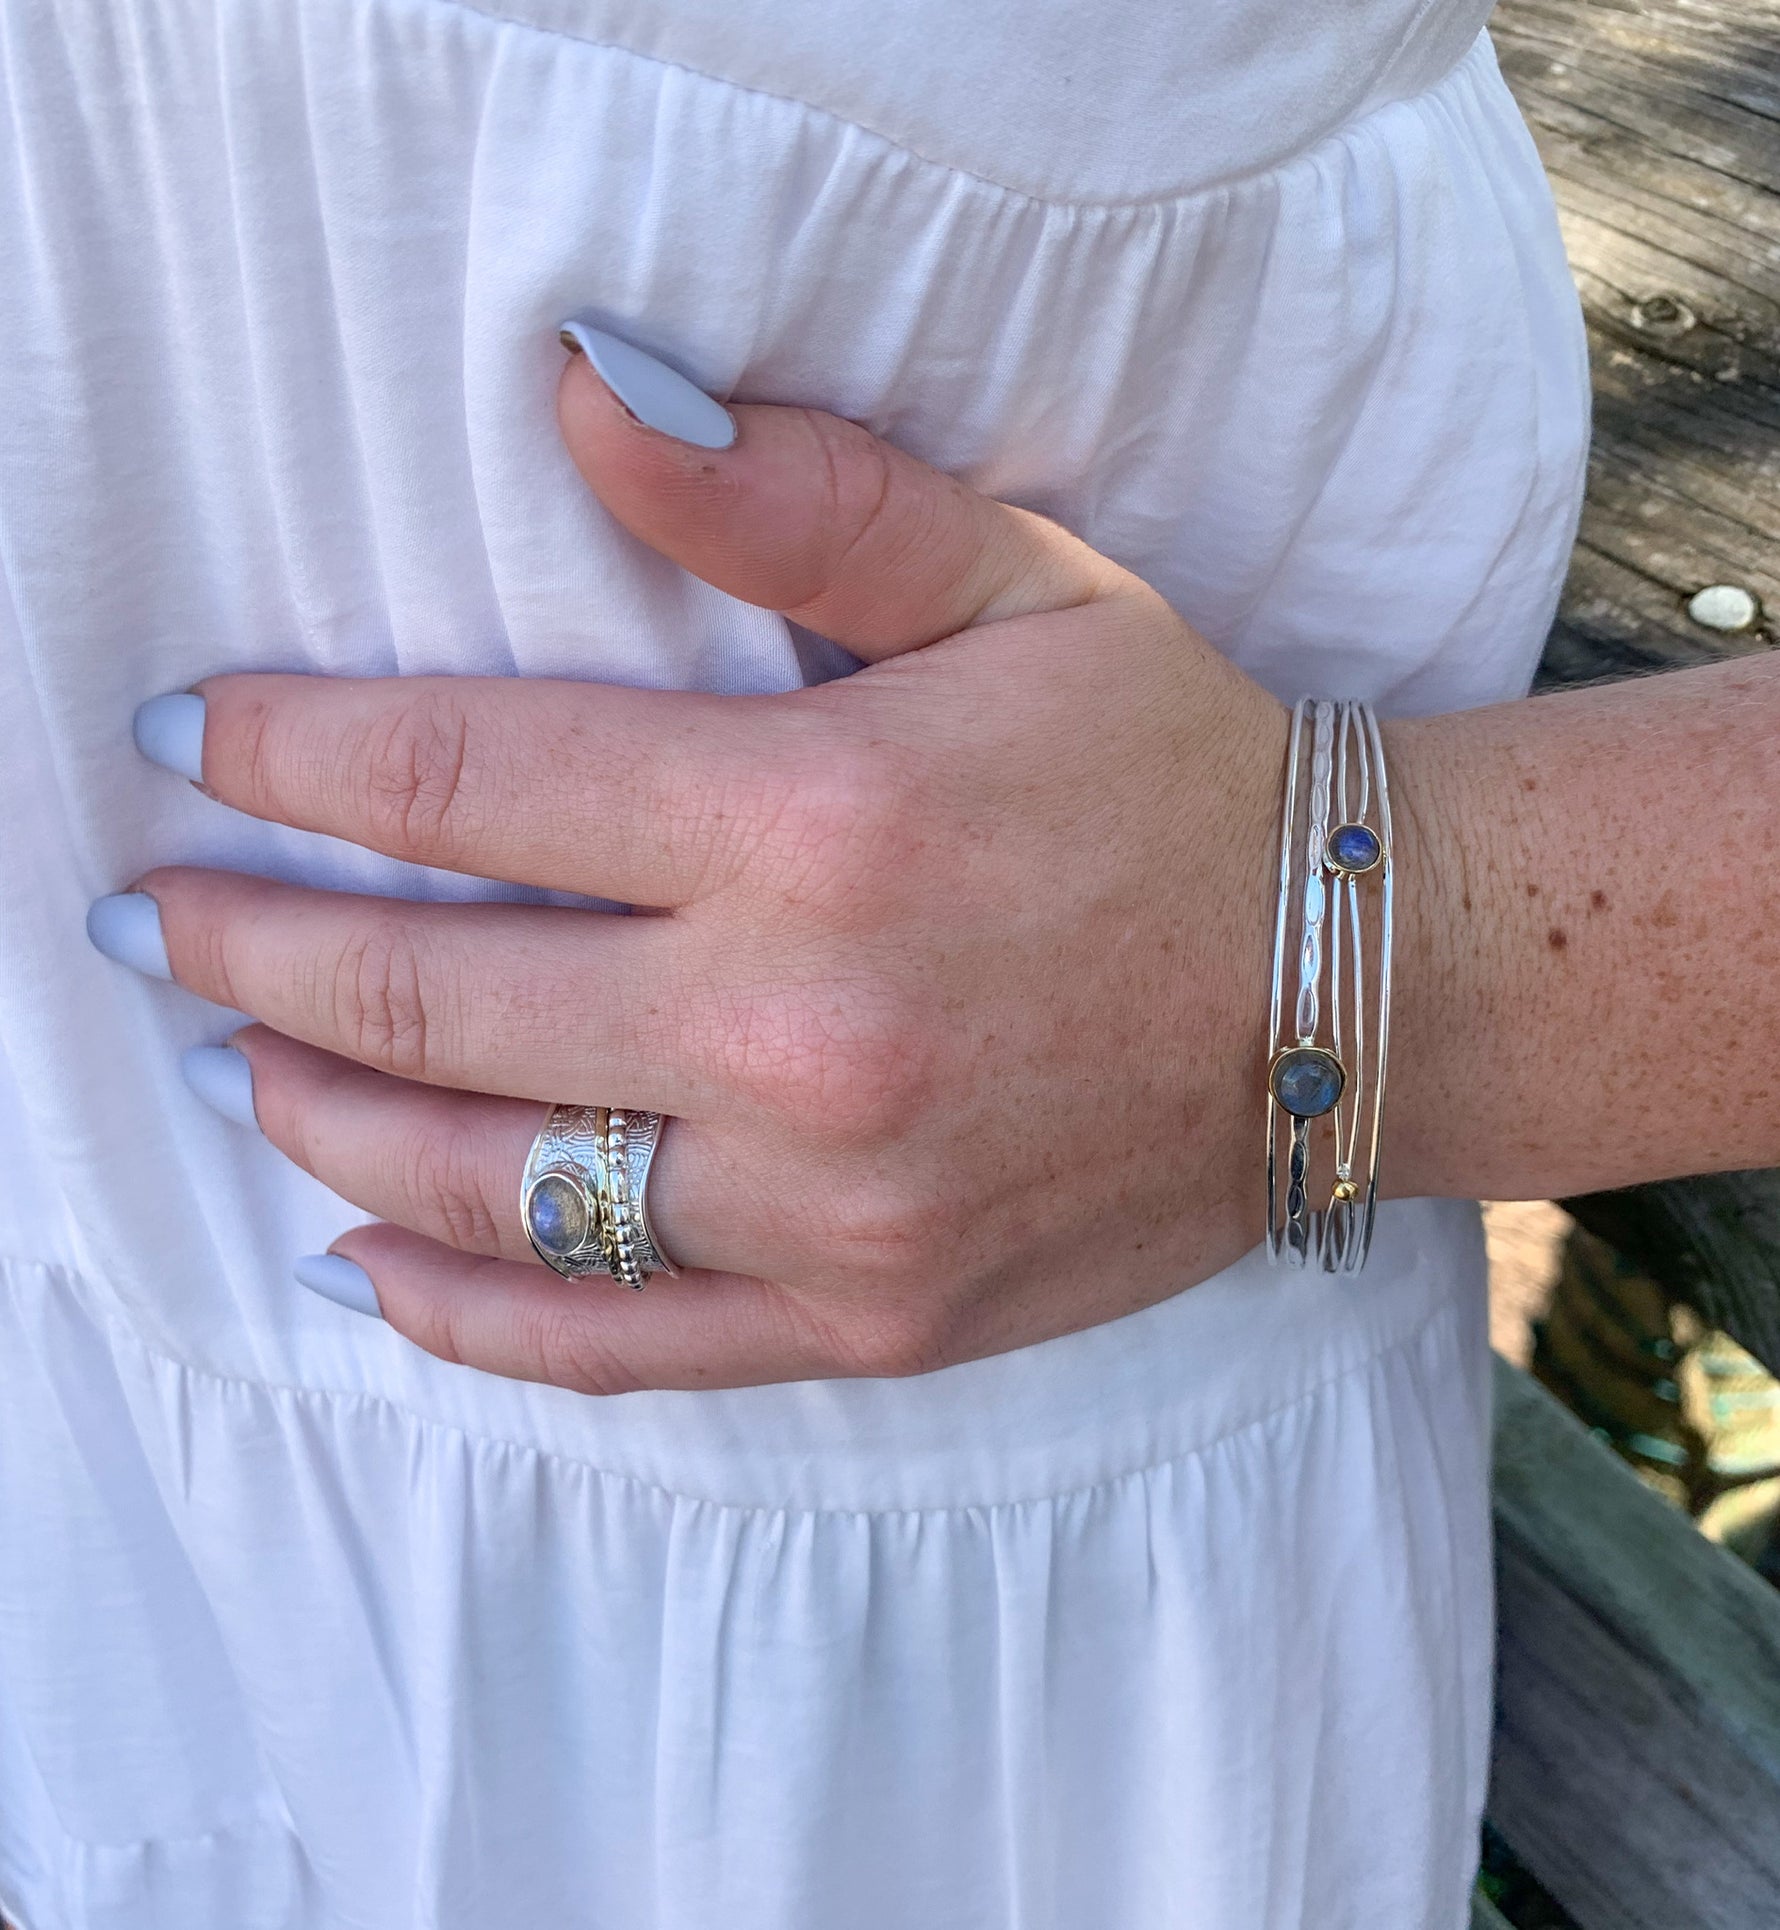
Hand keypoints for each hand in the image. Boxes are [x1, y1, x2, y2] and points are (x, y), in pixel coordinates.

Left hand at [114, 345, 1291, 1391]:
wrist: (1350, 991)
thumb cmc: (1172, 774)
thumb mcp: (1013, 584)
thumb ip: (789, 493)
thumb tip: (581, 387)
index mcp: (817, 820)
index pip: (460, 783)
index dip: (286, 761)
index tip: (188, 748)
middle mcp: (799, 1027)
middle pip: (424, 997)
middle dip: (249, 947)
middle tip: (157, 919)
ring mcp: (829, 1201)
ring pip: (485, 1185)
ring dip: (319, 1120)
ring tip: (243, 1065)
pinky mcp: (871, 1314)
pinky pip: (612, 1344)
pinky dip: (462, 1316)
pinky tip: (370, 1267)